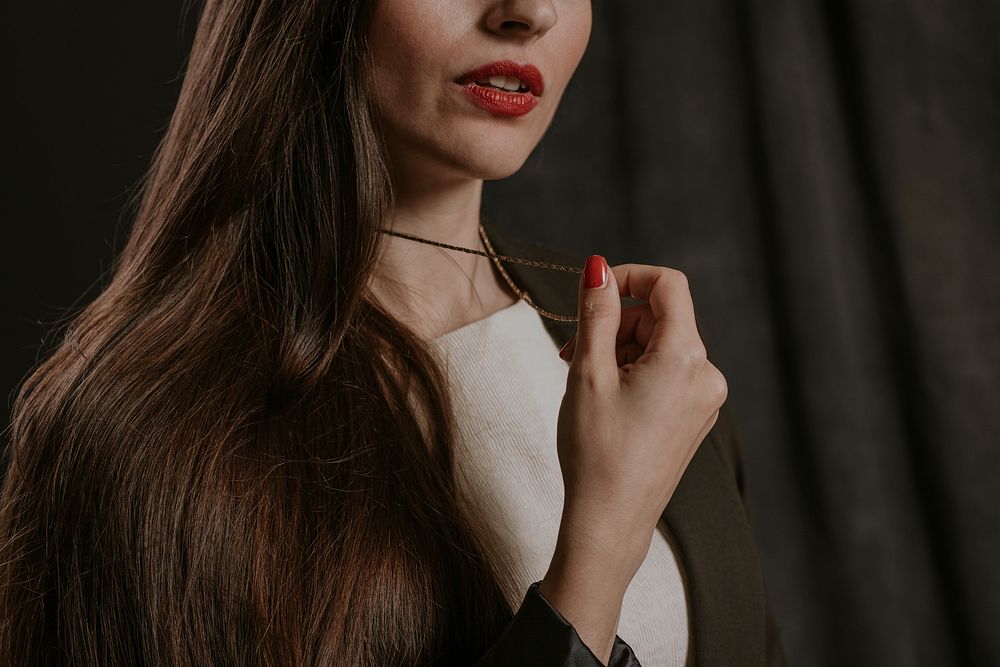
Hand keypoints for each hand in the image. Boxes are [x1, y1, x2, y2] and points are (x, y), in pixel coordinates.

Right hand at [554, 256, 727, 570]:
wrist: (609, 521)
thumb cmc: (595, 451)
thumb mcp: (588, 372)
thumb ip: (596, 312)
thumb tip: (598, 266)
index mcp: (685, 358)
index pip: (669, 285)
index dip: (629, 277)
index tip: (593, 293)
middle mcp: (706, 375)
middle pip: (661, 317)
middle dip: (615, 324)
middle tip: (573, 354)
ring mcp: (705, 399)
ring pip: (660, 346)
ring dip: (621, 350)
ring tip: (587, 383)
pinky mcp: (696, 418)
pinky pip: (667, 373)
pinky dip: (636, 373)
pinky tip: (608, 400)